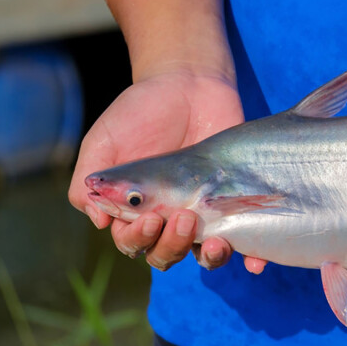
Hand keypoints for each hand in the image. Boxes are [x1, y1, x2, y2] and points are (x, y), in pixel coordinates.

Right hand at [68, 68, 267, 273]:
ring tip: (217, 242)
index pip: (133, 242)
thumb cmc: (140, 112)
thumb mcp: (105, 140)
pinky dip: (252, 256)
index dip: (139, 239)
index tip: (150, 217)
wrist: (188, 83)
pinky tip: (256, 262)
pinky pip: (245, 237)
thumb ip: (90, 181)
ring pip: (204, 254)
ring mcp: (204, 212)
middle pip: (167, 254)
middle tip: (184, 216)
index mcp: (134, 209)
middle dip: (173, 245)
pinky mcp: (236, 202)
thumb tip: (99, 221)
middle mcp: (168, 217)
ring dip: (210, 257)